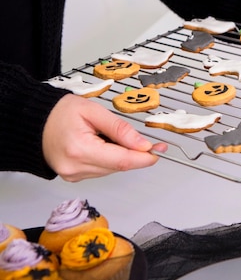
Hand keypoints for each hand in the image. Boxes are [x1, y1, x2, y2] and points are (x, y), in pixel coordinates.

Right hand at [42, 94, 167, 181]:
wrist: (33, 121)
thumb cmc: (59, 112)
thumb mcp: (93, 111)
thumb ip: (119, 128)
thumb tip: (142, 144)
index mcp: (80, 150)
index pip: (121, 161)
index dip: (144, 158)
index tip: (159, 151)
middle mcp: (75, 168)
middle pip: (118, 166)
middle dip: (137, 155)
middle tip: (152, 144)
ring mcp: (73, 175)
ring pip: (111, 169)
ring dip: (122, 156)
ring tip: (115, 137)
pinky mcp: (73, 176)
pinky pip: (101, 169)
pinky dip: (110, 159)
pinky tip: (104, 145)